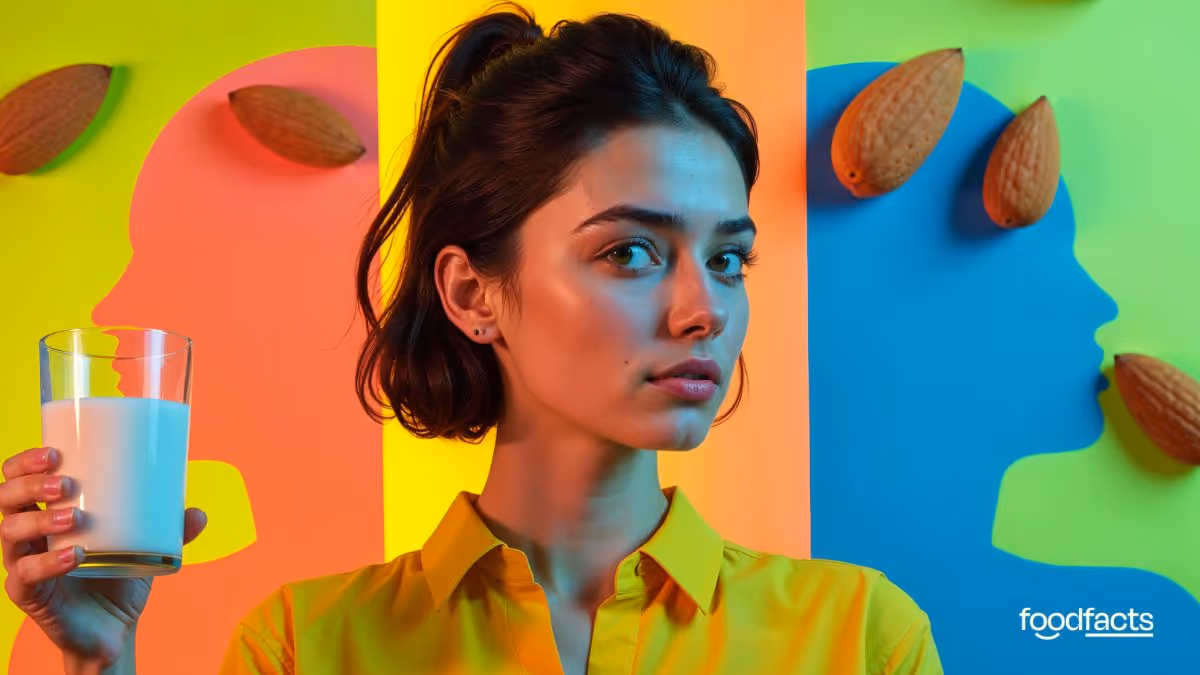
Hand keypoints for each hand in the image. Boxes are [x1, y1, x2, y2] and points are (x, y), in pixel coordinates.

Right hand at [0, 446, 206, 664]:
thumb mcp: (147, 546)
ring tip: (75, 516)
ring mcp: (23, 563)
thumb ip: (171, 528)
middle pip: (6, 498)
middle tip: (64, 482)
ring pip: (9, 532)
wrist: (112, 628)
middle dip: (30, 484)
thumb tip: (197, 513)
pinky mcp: (28, 593)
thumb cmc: (119, 576)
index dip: (25, 462)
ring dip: (40, 519)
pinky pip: (24, 574)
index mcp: (46, 513)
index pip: (17, 478)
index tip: (54, 451)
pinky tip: (74, 555)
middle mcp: (27, 535)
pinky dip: (47, 563)